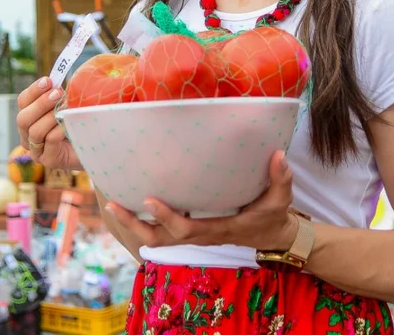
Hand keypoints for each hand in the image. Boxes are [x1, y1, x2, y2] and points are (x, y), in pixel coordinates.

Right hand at [16, 76, 80, 170]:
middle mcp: (27, 136)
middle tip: (58, 94)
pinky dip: (59, 129)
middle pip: (22, 118)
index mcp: (29, 119)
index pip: (23, 102)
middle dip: (40, 104)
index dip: (34, 90)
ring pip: (34, 131)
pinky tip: (69, 123)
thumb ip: (59, 95)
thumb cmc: (79, 123)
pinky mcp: (49, 160)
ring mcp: (37, 151)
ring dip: (51, 116)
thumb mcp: (67, 105)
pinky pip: (49, 140)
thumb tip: (57, 80)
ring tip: (67, 107)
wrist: (94, 147)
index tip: (48, 81)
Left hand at [106, 151, 297, 250]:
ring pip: (157, 238)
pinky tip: (127, 202)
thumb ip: (281, 178)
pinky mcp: (190, 230)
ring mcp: (194, 235)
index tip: (148, 199)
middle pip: (161, 239)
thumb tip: (278, 155)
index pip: (187, 229)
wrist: (272, 236)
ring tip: (111, 204)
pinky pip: (161, 231)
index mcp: (220, 229)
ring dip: (133, 224)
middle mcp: (202, 235)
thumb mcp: (281, 198)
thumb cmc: (274, 215)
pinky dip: (142, 221)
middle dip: (135, 225)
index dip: (167, 217)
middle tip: (113, 205)